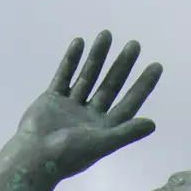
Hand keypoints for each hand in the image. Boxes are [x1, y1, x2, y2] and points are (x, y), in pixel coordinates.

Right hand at [16, 31, 161, 179]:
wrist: (34, 157)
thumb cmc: (68, 155)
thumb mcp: (101, 144)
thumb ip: (126, 133)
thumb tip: (152, 124)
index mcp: (104, 129)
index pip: (128, 103)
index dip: (143, 86)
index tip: (156, 66)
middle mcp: (89, 117)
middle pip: (110, 86)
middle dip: (122, 65)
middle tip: (135, 44)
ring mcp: (71, 107)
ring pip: (88, 77)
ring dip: (97, 57)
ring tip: (106, 34)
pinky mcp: (52, 100)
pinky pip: (64, 76)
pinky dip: (71, 61)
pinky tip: (79, 43)